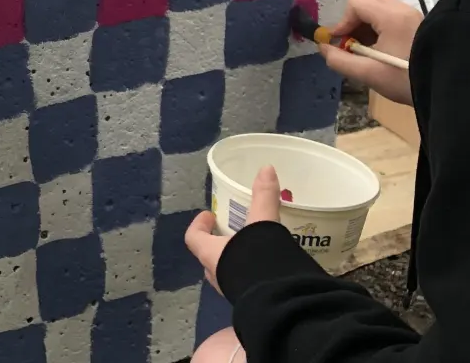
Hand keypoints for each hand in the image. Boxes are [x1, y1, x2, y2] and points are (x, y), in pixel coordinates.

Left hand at [185, 165, 282, 293]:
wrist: (276, 300)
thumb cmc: (257, 260)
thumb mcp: (261, 224)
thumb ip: (263, 197)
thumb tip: (266, 168)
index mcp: (210, 253)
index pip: (193, 238)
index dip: (198, 225)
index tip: (208, 215)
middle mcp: (215, 275)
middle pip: (208, 257)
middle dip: (216, 245)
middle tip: (230, 233)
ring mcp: (230, 292)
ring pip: (224, 273)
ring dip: (232, 262)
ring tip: (249, 251)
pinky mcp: (247, 302)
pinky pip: (241, 286)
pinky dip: (247, 276)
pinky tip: (264, 271)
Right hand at [320, 0, 418, 104]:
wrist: (447, 88)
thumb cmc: (406, 80)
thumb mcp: (369, 75)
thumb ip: (341, 61)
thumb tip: (323, 48)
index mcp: (392, 17)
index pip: (356, 3)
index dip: (343, 22)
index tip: (340, 43)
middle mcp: (402, 9)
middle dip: (353, 16)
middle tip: (352, 40)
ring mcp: (412, 14)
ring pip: (379, 2)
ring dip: (365, 19)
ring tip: (366, 45)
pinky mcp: (417, 21)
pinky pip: (390, 11)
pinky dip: (378, 22)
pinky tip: (381, 45)